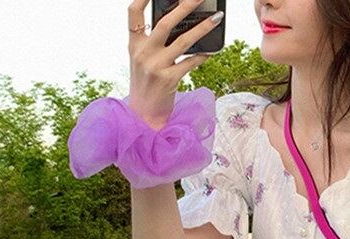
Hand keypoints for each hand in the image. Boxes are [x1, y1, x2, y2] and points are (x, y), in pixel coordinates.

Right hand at [127, 0, 220, 125]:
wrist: (143, 117)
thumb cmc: (146, 87)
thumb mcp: (143, 61)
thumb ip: (154, 43)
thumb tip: (180, 26)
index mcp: (134, 45)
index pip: (133, 13)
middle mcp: (143, 53)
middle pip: (164, 22)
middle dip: (184, 5)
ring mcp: (155, 66)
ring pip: (183, 41)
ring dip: (202, 28)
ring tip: (216, 17)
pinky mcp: (168, 80)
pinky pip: (190, 63)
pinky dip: (202, 55)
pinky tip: (212, 49)